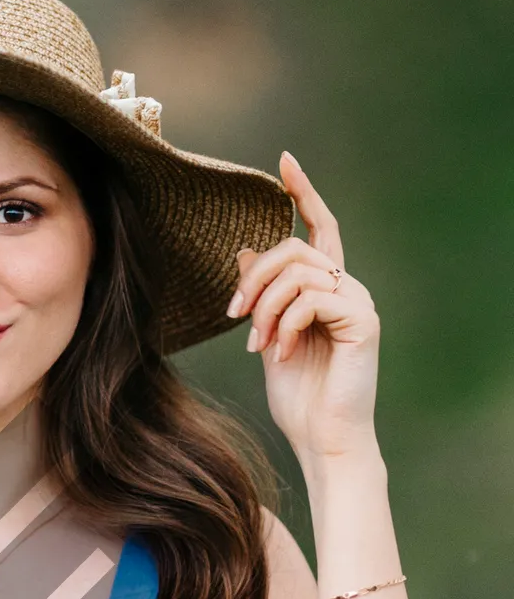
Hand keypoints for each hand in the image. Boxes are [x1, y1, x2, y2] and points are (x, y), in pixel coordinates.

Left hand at [228, 152, 379, 465]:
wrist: (323, 438)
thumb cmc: (299, 397)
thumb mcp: (268, 338)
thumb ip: (261, 297)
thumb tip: (244, 251)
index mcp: (326, 288)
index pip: (318, 228)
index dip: (303, 192)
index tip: (285, 160)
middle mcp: (347, 287)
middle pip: (292, 248)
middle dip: (254, 278)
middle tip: (234, 316)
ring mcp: (358, 301)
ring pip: (297, 272)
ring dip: (265, 308)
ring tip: (258, 345)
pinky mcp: (363, 319)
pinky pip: (311, 298)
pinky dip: (285, 325)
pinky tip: (281, 354)